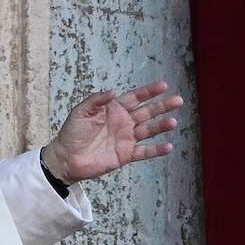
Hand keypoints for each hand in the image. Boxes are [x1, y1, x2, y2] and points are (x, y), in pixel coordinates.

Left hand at [43, 80, 183, 182]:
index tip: (163, 86)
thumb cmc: (72, 133)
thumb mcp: (81, 112)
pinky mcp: (126, 155)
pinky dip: (156, 150)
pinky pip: (144, 151)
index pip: (135, 97)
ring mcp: (126, 139)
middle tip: (178, 100)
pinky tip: (168, 146)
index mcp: (114, 109)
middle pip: (147, 112)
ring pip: (149, 130)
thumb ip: (96, 100)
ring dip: (161, 126)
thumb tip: (114, 91)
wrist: (66, 158)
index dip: (149, 91)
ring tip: (173, 122)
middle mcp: (123, 122)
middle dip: (162, 106)